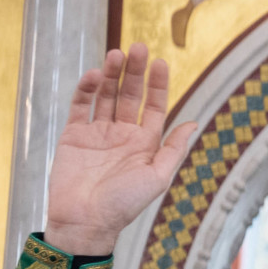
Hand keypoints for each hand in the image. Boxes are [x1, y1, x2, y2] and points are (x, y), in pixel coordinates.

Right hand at [44, 45, 198, 257]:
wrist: (85, 221)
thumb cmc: (125, 204)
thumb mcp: (157, 177)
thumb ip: (173, 149)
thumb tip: (193, 123)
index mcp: (146, 142)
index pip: (155, 105)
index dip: (158, 84)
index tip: (160, 62)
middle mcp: (123, 133)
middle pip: (130, 95)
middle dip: (134, 72)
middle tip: (137, 47)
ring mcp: (97, 132)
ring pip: (105, 96)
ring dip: (110, 75)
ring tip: (115, 55)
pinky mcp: (73, 135)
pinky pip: (80, 107)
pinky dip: (86, 90)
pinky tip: (93, 75)